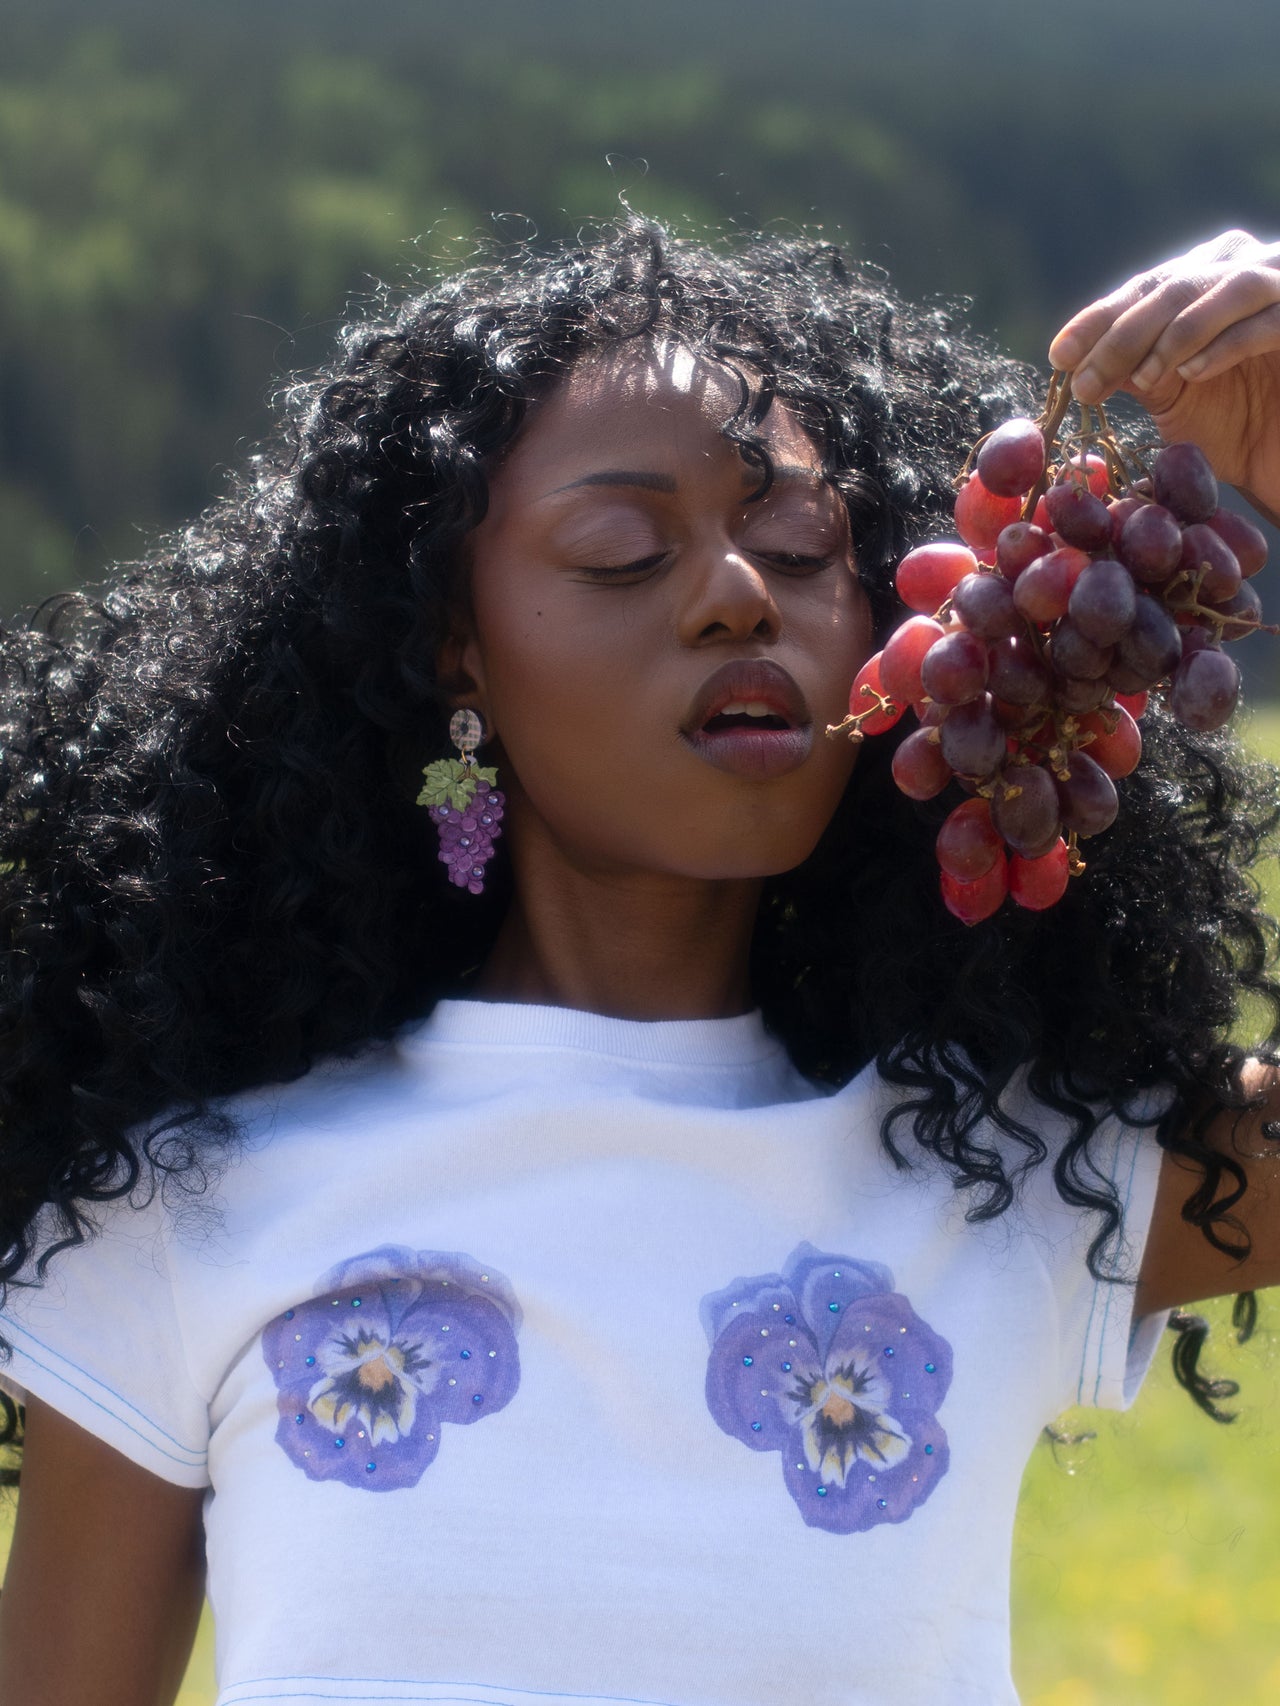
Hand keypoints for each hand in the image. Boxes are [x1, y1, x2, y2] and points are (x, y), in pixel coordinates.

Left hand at [1048, 230, 1279, 520]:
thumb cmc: (1234, 425)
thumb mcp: (1173, 394)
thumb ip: (1134, 368)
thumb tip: (1075, 359)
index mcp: (1208, 276)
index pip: (1145, 287)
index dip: (1099, 319)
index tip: (1059, 355)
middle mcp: (1247, 267)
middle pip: (1177, 285)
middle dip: (1124, 334)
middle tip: (1085, 380)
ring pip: (1225, 288)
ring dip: (1174, 334)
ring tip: (1142, 379)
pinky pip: (1268, 320)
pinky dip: (1225, 343)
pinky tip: (1191, 373)